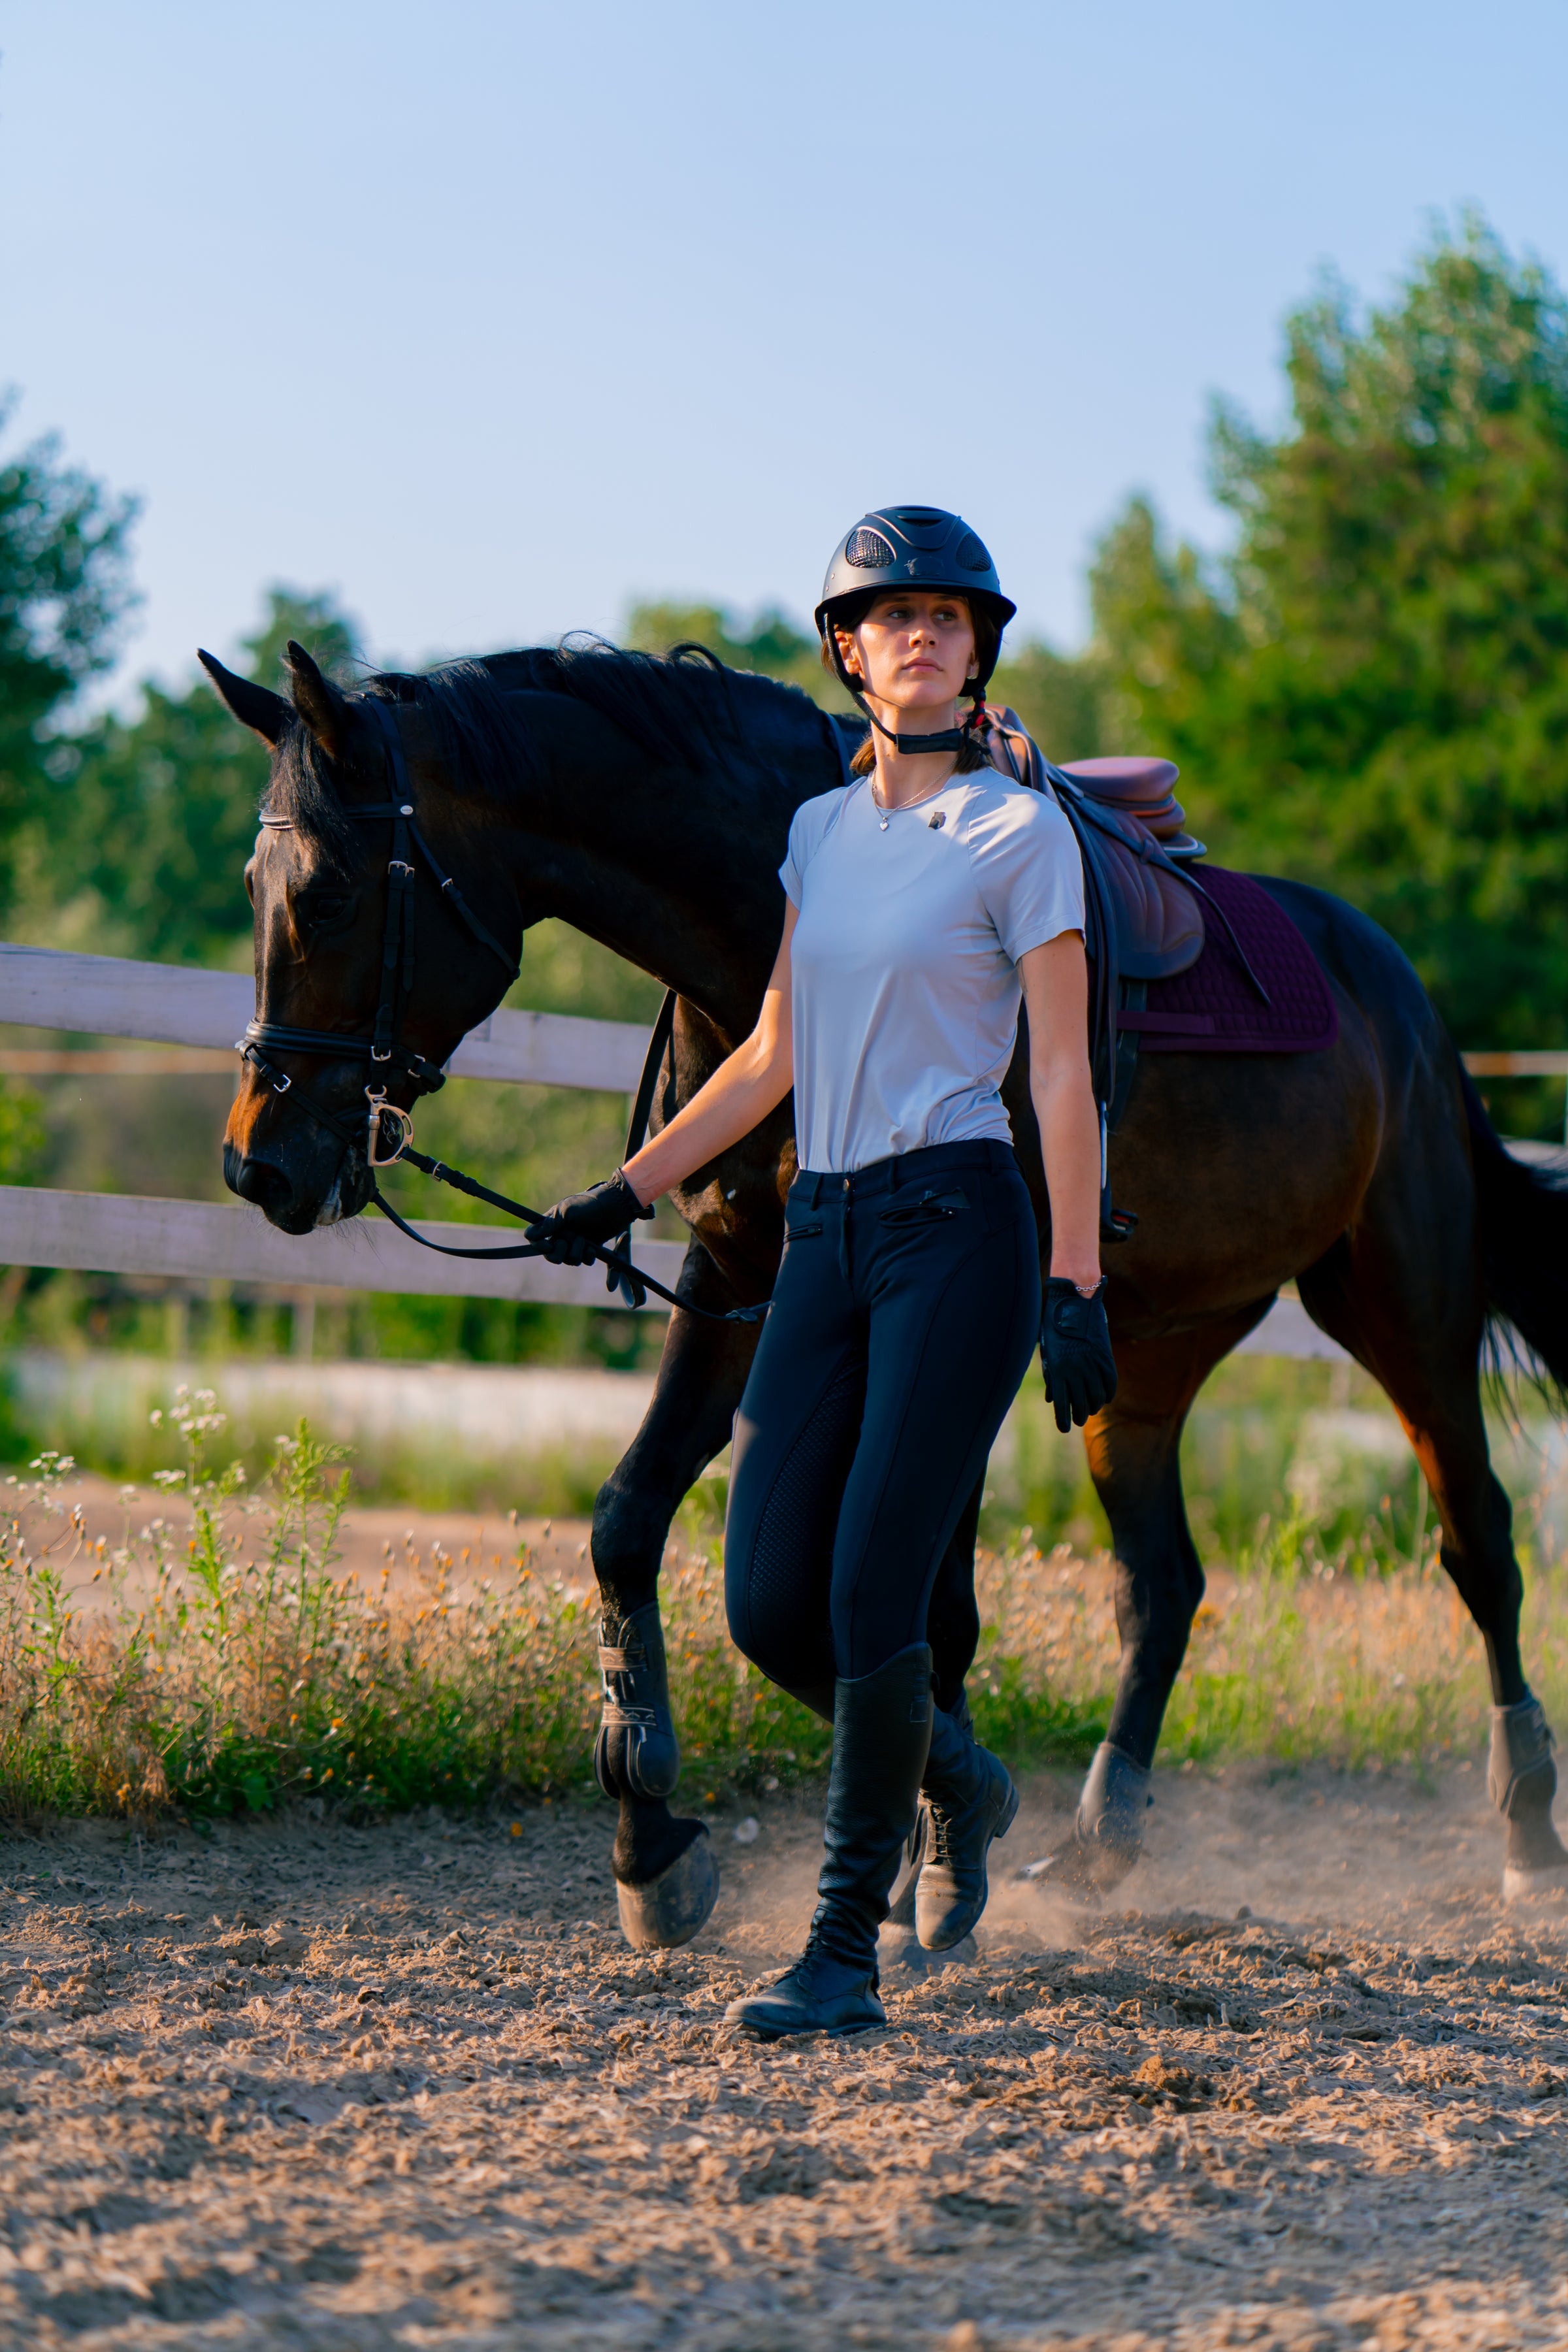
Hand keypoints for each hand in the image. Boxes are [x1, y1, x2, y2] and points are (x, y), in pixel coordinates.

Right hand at [525, 1169, 651, 1280]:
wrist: (617, 1206)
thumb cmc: (590, 1204)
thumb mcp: (567, 1211)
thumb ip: (549, 1224)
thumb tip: (528, 1234)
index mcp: (552, 1224)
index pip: (534, 1239)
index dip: (539, 1246)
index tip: (549, 1244)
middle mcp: (561, 1234)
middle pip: (551, 1256)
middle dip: (560, 1253)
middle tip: (570, 1241)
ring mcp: (575, 1243)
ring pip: (568, 1260)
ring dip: (576, 1253)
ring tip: (585, 1241)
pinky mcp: (589, 1249)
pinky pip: (584, 1261)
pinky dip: (588, 1256)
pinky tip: (593, 1248)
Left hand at [1039, 1276, 1116, 1432]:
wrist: (1073, 1300)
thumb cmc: (1054, 1325)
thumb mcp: (1047, 1351)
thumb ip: (1051, 1376)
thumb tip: (1051, 1399)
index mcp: (1057, 1369)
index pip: (1061, 1404)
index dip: (1063, 1419)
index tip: (1064, 1428)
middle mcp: (1075, 1369)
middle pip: (1080, 1403)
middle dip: (1080, 1415)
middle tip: (1079, 1420)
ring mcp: (1091, 1363)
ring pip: (1097, 1395)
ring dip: (1094, 1406)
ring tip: (1092, 1409)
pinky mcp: (1105, 1355)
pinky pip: (1110, 1382)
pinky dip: (1108, 1393)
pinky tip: (1105, 1397)